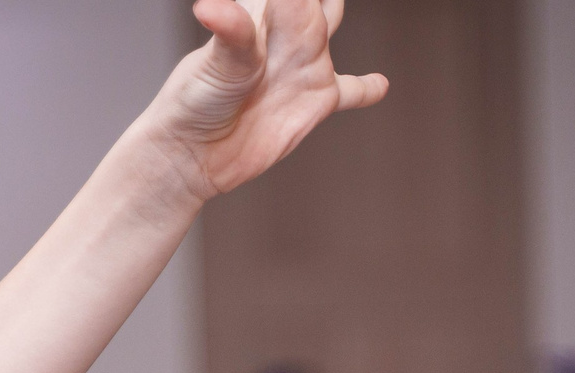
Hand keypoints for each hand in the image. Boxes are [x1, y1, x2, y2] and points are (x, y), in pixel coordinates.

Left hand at [149, 0, 388, 199]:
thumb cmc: (194, 103)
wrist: (194, 156)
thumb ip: (234, 31)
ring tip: (331, 2)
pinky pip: (351, 93)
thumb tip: (210, 5)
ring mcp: (302, 67)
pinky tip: (380, 84)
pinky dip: (367, 88)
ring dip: (333, 10)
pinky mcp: (315, 103)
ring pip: (330, 25)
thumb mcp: (217, 63)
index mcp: (262, 12)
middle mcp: (285, 35)